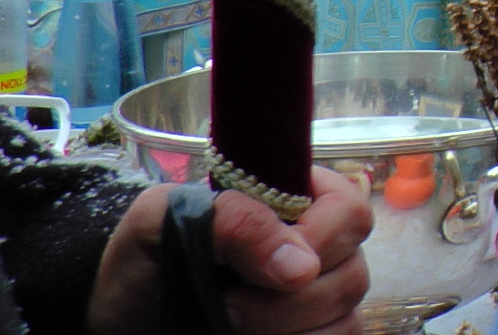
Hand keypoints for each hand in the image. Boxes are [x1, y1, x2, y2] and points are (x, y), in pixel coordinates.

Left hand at [88, 166, 372, 334]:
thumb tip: (302, 267)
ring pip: (347, 318)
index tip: (257, 270)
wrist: (123, 318)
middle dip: (284, 303)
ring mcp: (321, 297)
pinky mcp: (314, 331)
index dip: (319, 241)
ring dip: (286, 331)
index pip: (349, 210)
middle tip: (225, 307)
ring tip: (229, 328)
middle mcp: (321, 246)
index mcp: (296, 199)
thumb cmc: (144, 259)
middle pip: (351, 273)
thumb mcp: (162, 221)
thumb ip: (231, 221)